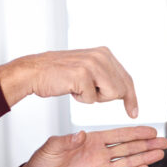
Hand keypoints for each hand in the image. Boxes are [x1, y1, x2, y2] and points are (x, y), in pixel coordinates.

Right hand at [0, 47, 139, 117]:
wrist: (33, 72)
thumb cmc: (58, 75)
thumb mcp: (88, 69)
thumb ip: (106, 75)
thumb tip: (124, 91)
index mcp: (105, 53)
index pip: (126, 78)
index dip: (131, 97)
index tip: (134, 113)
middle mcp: (102, 55)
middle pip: (121, 89)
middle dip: (105, 97)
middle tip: (84, 90)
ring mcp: (93, 64)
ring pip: (111, 94)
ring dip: (93, 98)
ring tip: (77, 87)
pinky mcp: (83, 74)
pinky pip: (92, 99)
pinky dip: (81, 99)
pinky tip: (69, 88)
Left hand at [22, 125, 166, 166]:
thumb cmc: (42, 161)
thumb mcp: (52, 147)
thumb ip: (67, 140)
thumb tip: (81, 135)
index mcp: (91, 141)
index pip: (118, 135)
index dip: (136, 132)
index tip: (152, 130)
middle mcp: (99, 154)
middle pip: (129, 148)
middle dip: (147, 144)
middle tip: (164, 141)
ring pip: (127, 162)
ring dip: (144, 158)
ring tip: (160, 153)